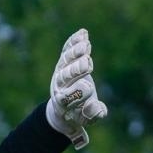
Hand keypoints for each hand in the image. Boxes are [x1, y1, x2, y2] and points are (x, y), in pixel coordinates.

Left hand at [45, 28, 107, 149]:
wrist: (63, 107)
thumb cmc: (78, 113)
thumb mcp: (87, 119)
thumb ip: (93, 114)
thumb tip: (94, 106)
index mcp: (63, 103)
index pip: (68, 97)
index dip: (78, 92)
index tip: (89, 89)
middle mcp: (59, 86)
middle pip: (65, 76)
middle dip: (75, 69)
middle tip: (86, 64)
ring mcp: (60, 72)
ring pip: (65, 61)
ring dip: (75, 52)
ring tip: (86, 45)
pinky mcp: (63, 62)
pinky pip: (67, 50)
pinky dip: (74, 41)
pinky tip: (83, 33)